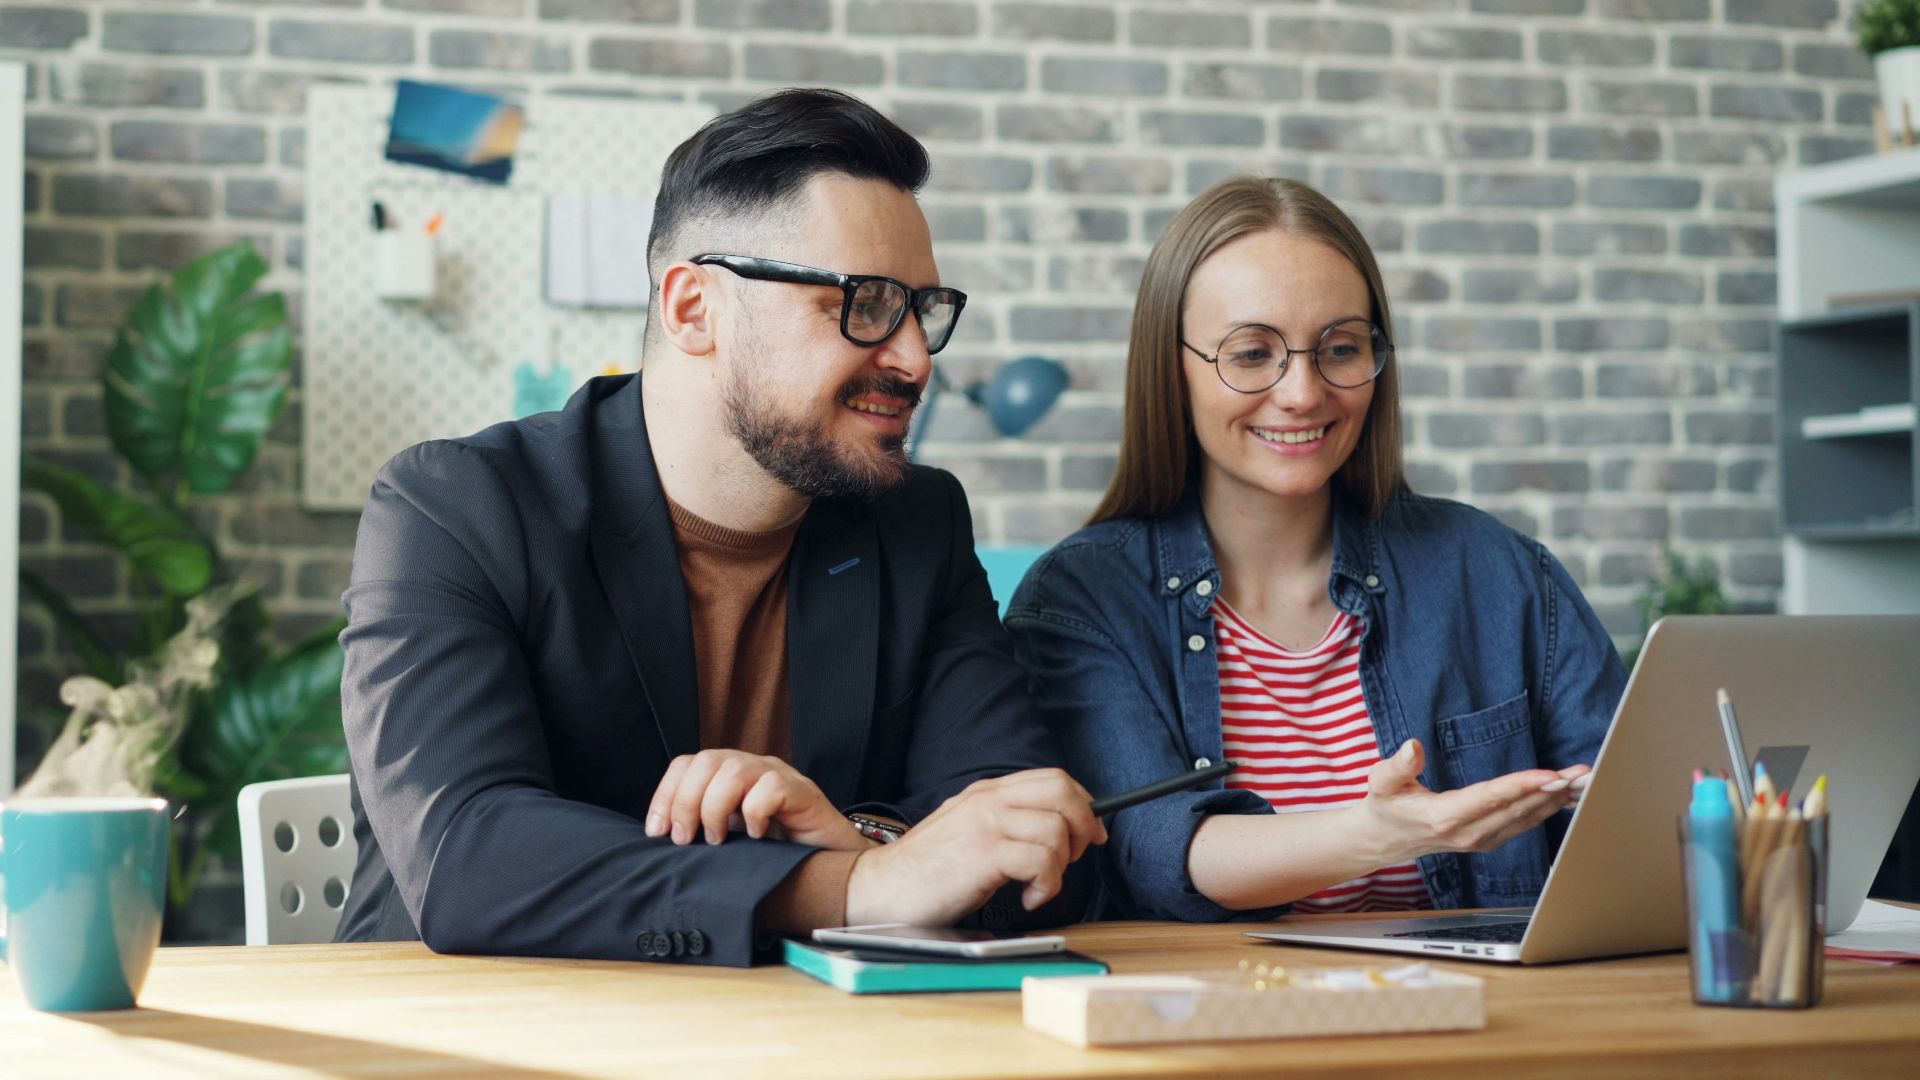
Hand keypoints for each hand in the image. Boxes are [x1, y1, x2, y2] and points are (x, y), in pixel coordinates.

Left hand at [644, 750, 865, 850]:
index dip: (666, 793)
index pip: (687, 764)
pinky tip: (757, 836)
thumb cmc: (777, 854)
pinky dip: (755, 813)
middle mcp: (752, 768)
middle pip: (706, 760)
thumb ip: (700, 831)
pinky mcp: (803, 792)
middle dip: (686, 802)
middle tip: (686, 840)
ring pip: (735, 769)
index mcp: (728, 776)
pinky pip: (770, 788)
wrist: (832, 865)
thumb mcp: (729, 840)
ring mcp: (779, 776)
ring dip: (715, 808)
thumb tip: (660, 838)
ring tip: (719, 841)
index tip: (657, 832)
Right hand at [844, 768, 1107, 926]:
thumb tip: (1058, 829)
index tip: (1090, 835)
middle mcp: (987, 800)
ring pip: (1056, 829)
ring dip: (1060, 866)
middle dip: (1083, 827)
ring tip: (1037, 886)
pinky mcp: (983, 853)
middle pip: (1063, 792)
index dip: (1083, 805)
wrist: (878, 889)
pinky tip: (1027, 899)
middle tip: (1072, 859)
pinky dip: (1046, 887)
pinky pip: (1041, 861)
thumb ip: (1005, 822)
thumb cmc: (925, 870)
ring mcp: (985, 823)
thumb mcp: (967, 830)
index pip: (1054, 779)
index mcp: (986, 792)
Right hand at [1357, 739, 1584, 863]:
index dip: (1522, 786)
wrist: (1385, 840)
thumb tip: (1412, 746)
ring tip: (1586, 782)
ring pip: (1527, 819)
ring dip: (1558, 800)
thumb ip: (1397, 765)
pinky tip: (1568, 797)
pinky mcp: (1490, 840)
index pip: (1491, 798)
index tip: (1551, 774)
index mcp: (1445, 816)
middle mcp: (1469, 833)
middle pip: (1518, 809)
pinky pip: (1525, 824)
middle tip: (1584, 773)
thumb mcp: (1380, 781)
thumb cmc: (1385, 805)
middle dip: (1554, 790)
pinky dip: (1549, 810)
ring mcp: (1482, 840)